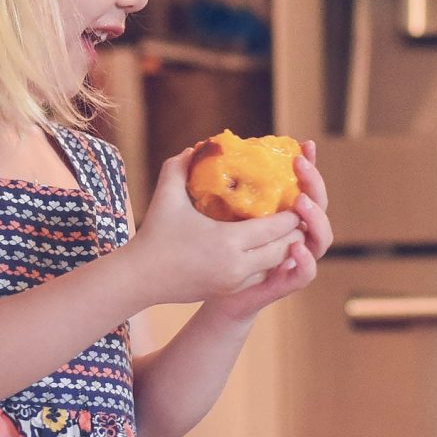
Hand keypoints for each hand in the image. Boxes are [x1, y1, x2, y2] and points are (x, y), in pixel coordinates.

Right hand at [124, 149, 301, 306]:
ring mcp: (235, 281)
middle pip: (283, 248)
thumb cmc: (154, 234)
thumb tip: (199, 146)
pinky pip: (262, 276)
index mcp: (229, 241)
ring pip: (275, 265)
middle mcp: (237, 265)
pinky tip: (268, 247)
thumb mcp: (167, 195)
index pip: (276, 227)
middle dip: (294, 231)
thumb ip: (181, 165)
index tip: (296, 198)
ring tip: (285, 228)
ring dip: (284, 248)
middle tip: (296, 212)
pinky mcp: (230, 291)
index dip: (292, 213)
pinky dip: (269, 262)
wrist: (140, 278)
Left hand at [203, 143, 333, 321]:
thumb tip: (199, 147)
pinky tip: (296, 247)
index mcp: (283, 214)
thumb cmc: (215, 249)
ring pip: (322, 237)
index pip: (304, 185)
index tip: (303, 144)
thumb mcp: (212, 212)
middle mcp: (296, 233)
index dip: (309, 165)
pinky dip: (306, 261)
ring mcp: (296, 258)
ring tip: (301, 203)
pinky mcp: (288, 282)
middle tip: (299, 166)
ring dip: (315, 219)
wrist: (214, 292)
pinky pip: (307, 272)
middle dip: (315, 183)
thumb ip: (211, 184)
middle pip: (319, 205)